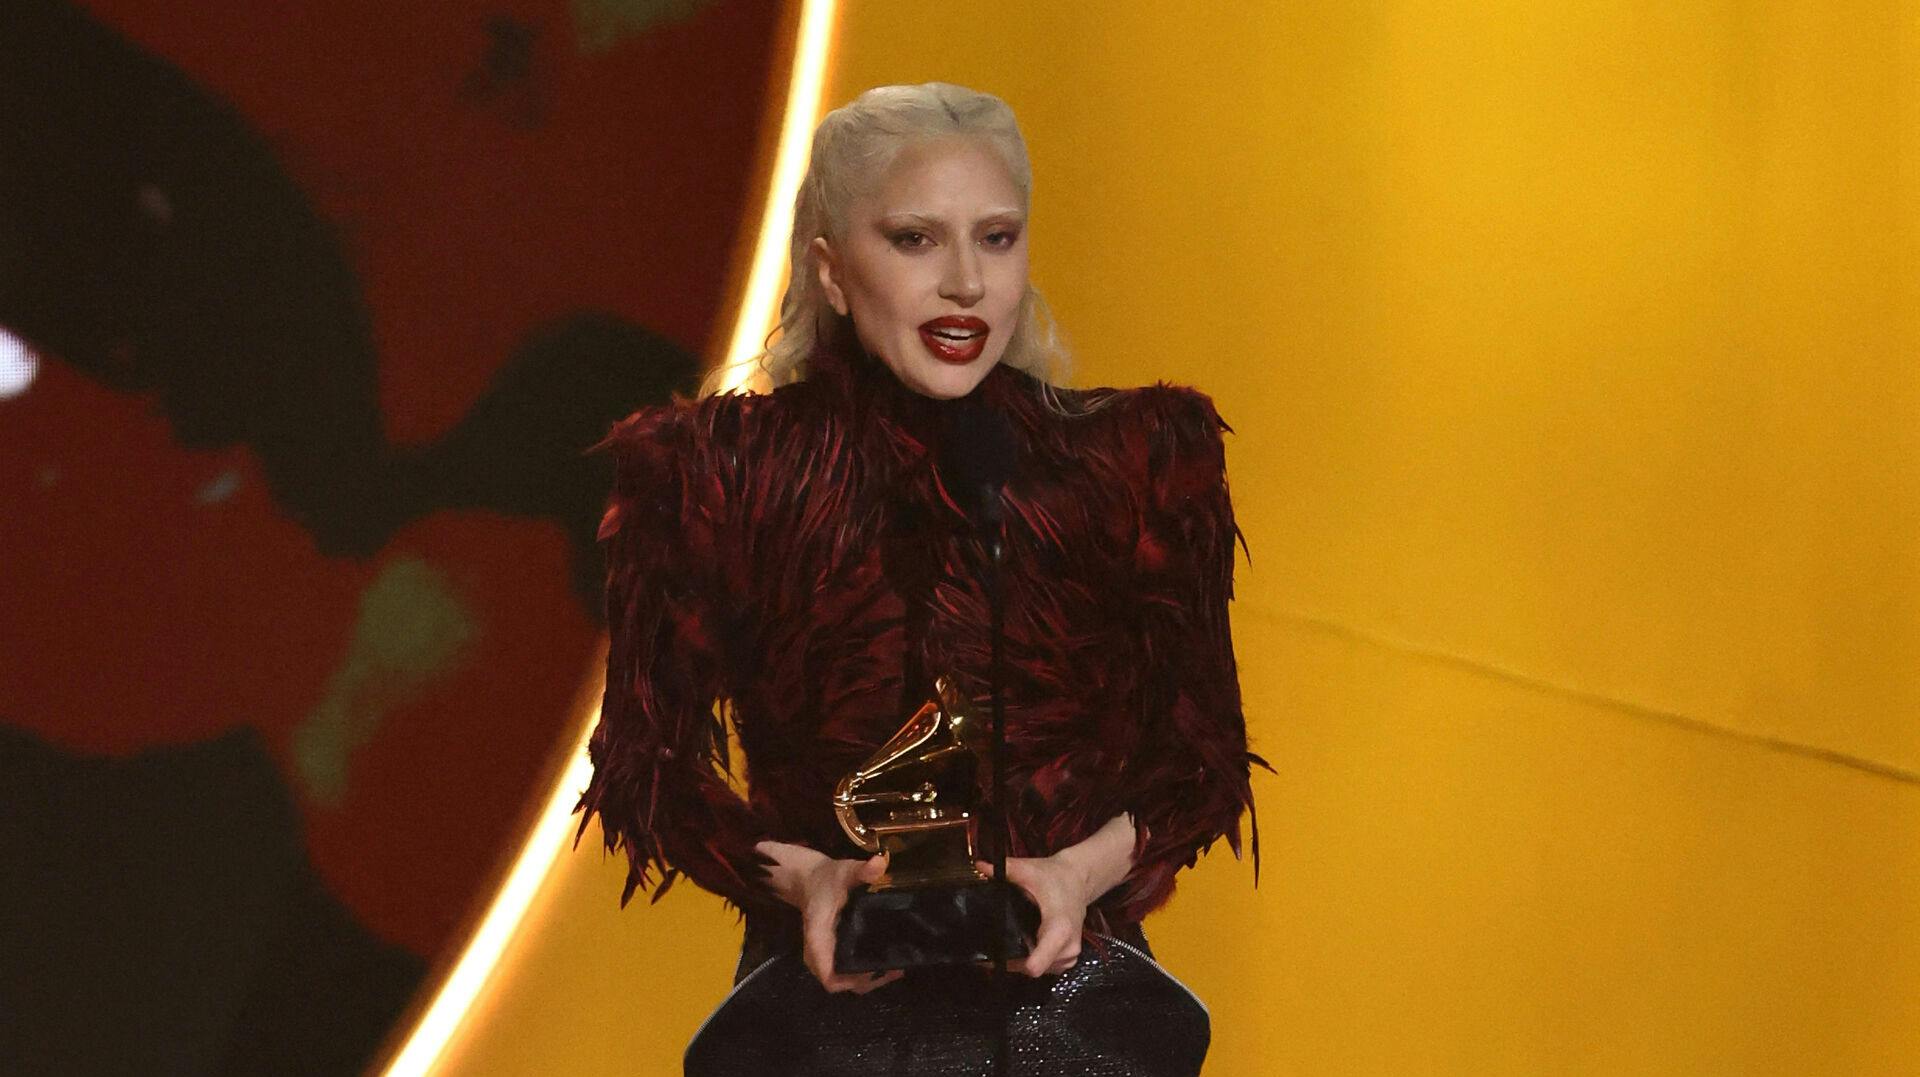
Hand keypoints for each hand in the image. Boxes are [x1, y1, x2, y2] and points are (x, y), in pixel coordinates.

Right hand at [755, 840, 903, 994]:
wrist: (810, 880)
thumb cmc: (827, 879)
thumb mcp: (844, 871)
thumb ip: (861, 870)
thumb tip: (879, 863)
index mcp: (818, 940)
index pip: (829, 976)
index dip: (852, 980)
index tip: (877, 969)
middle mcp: (818, 955)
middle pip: (841, 983)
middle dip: (868, 981)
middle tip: (895, 968)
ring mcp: (824, 957)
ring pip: (844, 981)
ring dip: (868, 979)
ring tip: (895, 966)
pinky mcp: (832, 954)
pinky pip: (846, 972)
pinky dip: (864, 972)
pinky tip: (884, 961)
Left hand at [973, 855, 1093, 977]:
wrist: (1078, 879)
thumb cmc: (1055, 876)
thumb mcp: (1029, 870)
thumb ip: (1005, 869)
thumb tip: (979, 866)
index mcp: (1058, 929)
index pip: (1036, 964)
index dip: (1012, 964)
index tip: (993, 954)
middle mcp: (1068, 948)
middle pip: (1030, 968)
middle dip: (1011, 958)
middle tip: (993, 942)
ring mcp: (1070, 956)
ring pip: (1037, 969)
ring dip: (1022, 959)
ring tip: (1009, 939)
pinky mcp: (1069, 959)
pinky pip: (1045, 967)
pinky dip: (1033, 957)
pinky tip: (1025, 942)